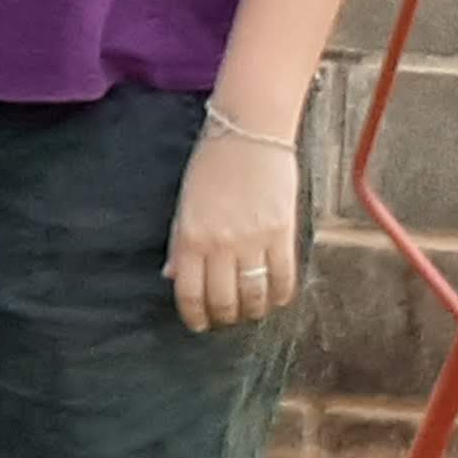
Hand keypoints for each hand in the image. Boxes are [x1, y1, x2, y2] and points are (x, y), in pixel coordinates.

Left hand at [166, 123, 300, 332]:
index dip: (194, 316)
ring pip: (254, 294)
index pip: (190, 292)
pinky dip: (279, 296)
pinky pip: (283, 278)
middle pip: (223, 299)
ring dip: (251, 310)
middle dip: (223, 316)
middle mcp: (221, 244)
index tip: (199, 325)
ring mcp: (253, 240)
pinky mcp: (282, 233)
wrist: (249, 133)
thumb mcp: (185, 203)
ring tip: (249, 311)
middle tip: (225, 318)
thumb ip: (180, 243)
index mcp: (191, 236)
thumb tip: (174, 276)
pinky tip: (275, 298)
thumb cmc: (212, 165)